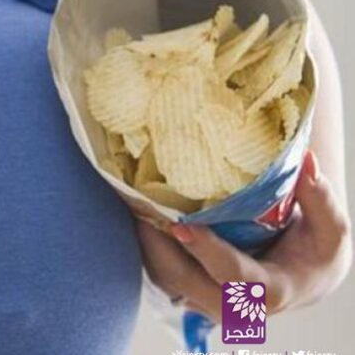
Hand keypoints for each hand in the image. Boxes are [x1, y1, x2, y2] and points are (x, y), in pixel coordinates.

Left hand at [137, 151, 351, 321]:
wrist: (302, 278)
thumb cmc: (315, 251)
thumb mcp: (330, 228)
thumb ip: (318, 197)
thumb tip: (306, 160)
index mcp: (269, 291)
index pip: (233, 276)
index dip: (207, 252)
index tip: (183, 227)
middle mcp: (232, 305)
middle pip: (183, 279)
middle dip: (158, 243)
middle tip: (140, 201)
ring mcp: (206, 302)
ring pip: (164, 277)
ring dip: (146, 242)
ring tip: (133, 200)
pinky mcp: (189, 292)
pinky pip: (160, 271)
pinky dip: (147, 244)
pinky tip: (140, 210)